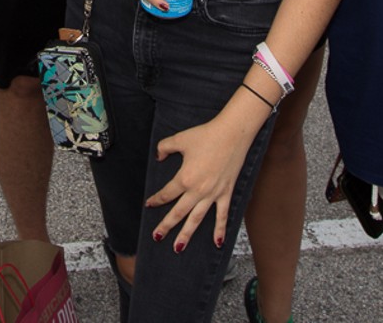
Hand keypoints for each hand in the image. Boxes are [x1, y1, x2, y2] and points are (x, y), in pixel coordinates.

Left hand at [144, 112, 259, 250]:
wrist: (233, 134)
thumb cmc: (206, 135)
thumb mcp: (180, 139)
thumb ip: (164, 148)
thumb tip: (159, 157)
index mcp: (185, 178)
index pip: (166, 194)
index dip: (156, 200)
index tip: (149, 204)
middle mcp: (198, 190)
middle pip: (178, 212)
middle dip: (166, 226)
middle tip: (157, 237)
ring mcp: (213, 194)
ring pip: (197, 219)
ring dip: (187, 234)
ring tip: (178, 248)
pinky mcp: (226, 193)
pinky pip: (222, 216)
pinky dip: (220, 230)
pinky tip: (217, 243)